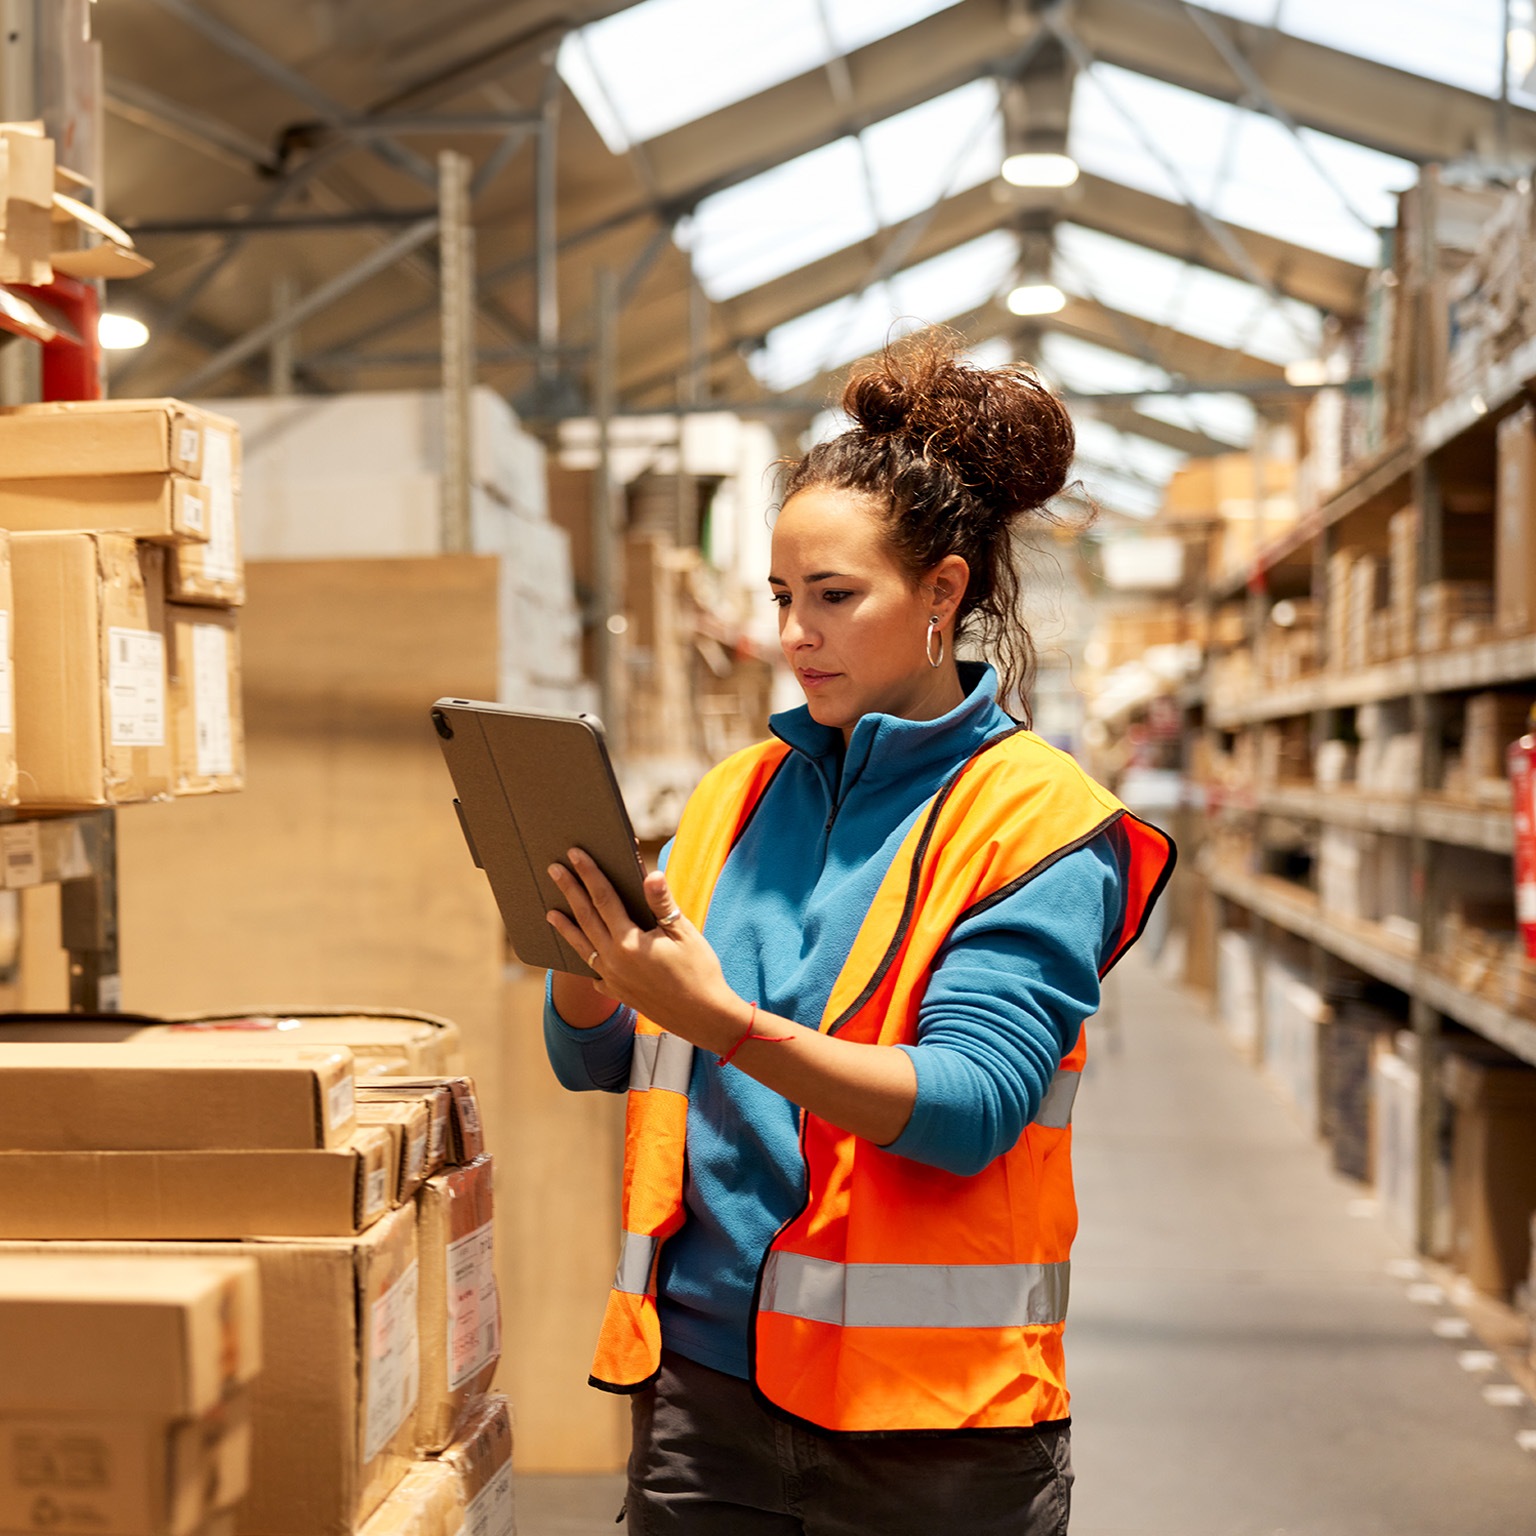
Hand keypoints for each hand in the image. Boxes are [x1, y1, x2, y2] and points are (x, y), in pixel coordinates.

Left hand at [546, 850, 743, 1046]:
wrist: (704, 1018)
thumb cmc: (700, 971)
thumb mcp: (684, 932)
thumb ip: (662, 903)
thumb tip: (651, 874)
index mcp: (630, 942)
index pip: (604, 898)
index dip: (590, 873)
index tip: (576, 854)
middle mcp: (614, 961)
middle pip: (586, 918)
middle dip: (570, 891)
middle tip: (554, 870)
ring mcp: (612, 979)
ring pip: (582, 947)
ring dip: (566, 927)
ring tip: (550, 913)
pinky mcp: (618, 993)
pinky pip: (593, 972)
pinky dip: (584, 960)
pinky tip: (582, 954)